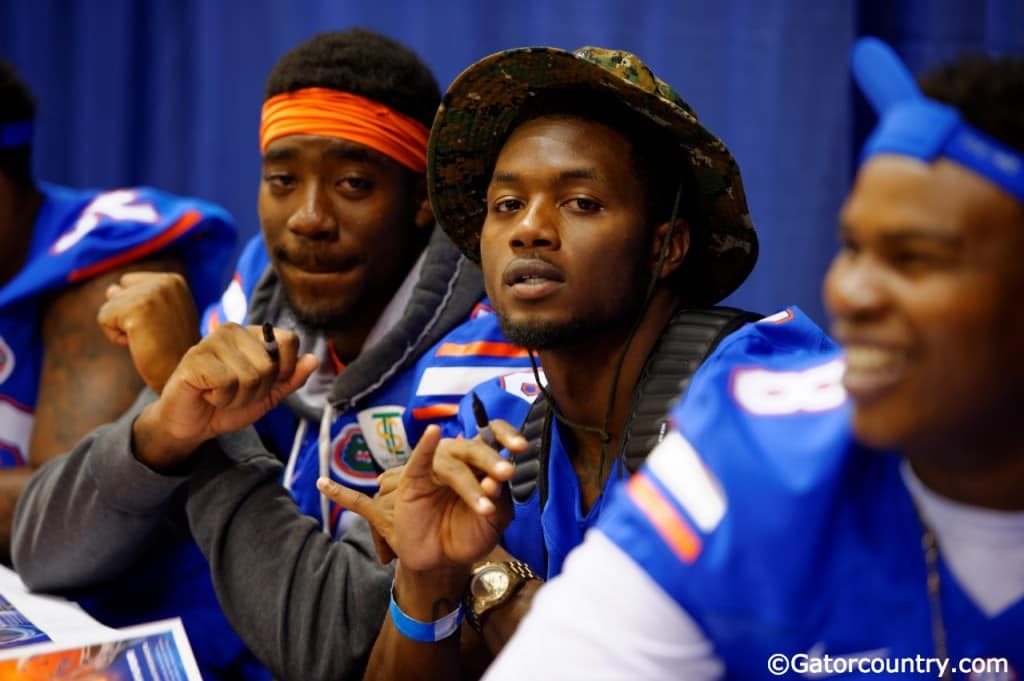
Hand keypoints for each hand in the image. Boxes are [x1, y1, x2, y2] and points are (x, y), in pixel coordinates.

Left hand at [97, 272, 199, 392]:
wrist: (182, 375)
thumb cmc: (171, 351)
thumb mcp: (161, 316)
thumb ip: (137, 297)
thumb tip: (110, 289)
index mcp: (173, 280)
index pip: (129, 283)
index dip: (137, 309)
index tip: (160, 327)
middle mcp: (165, 281)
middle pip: (117, 292)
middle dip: (127, 316)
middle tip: (155, 335)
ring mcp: (152, 292)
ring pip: (109, 305)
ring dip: (122, 327)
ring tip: (148, 340)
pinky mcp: (137, 308)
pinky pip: (104, 319)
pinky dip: (116, 337)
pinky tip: (140, 344)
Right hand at [132, 323, 317, 471]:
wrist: (192, 424)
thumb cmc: (229, 404)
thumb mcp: (268, 394)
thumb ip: (291, 378)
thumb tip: (314, 359)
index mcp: (253, 334)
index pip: (289, 340)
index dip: (285, 370)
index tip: (266, 383)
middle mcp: (232, 331)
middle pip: (270, 365)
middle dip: (257, 391)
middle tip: (236, 393)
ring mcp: (211, 342)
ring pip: (250, 377)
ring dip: (239, 398)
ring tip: (221, 395)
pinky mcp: (194, 359)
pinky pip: (227, 383)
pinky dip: (222, 398)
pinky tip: (208, 395)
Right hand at [331, 422, 526, 572]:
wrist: (439, 562)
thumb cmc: (467, 536)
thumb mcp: (494, 522)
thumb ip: (500, 501)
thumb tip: (495, 481)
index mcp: (481, 463)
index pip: (494, 436)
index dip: (508, 435)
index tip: (521, 446)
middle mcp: (459, 459)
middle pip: (476, 448)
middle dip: (492, 461)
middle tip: (506, 473)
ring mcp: (436, 468)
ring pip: (454, 464)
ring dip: (470, 484)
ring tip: (485, 508)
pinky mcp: (414, 479)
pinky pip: (420, 459)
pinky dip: (426, 445)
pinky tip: (433, 433)